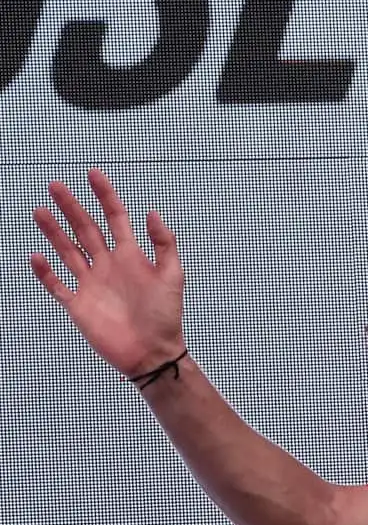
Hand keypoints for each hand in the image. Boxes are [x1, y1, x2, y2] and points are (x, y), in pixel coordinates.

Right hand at [30, 168, 185, 376]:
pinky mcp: (78, 305)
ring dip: (54, 232)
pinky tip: (37, 256)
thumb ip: (164, 243)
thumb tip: (152, 212)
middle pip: (86, 229)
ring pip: (68, 251)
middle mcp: (109, 265)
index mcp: (132, 256)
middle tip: (56, 185)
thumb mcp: (172, 275)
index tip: (93, 174)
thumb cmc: (166, 315)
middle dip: (72, 207)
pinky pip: (58, 285)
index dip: (105, 196)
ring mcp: (92, 284)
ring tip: (41, 210)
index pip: (115, 218)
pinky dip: (46, 272)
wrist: (153, 351)